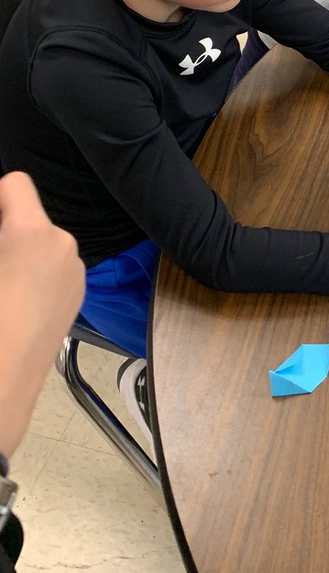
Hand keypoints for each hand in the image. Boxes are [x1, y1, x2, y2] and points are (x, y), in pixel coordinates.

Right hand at [0, 172, 84, 456]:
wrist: (2, 388)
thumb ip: (1, 232)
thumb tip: (6, 233)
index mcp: (34, 233)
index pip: (14, 184)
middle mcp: (64, 246)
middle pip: (27, 217)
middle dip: (4, 231)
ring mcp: (75, 274)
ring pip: (41, 244)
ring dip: (17, 253)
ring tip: (2, 289)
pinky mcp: (76, 297)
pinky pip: (52, 269)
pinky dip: (31, 275)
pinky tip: (12, 305)